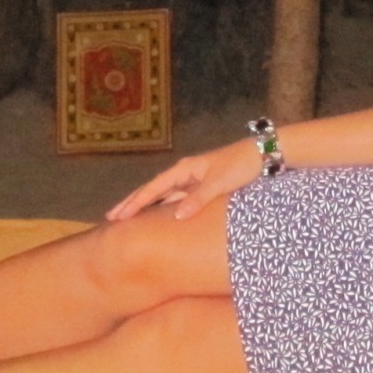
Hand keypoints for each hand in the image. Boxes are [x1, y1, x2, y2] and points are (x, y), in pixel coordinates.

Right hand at [106, 141, 262, 222]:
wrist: (262, 155)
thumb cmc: (240, 166)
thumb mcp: (219, 183)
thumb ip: (198, 199)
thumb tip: (176, 216)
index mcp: (184, 170)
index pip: (152, 188)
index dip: (135, 203)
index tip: (118, 216)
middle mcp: (184, 174)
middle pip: (152, 191)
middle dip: (132, 204)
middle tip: (111, 218)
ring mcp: (192, 180)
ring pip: (162, 195)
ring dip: (146, 206)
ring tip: (128, 218)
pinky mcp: (202, 186)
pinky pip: (176, 198)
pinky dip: (164, 207)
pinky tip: (159, 217)